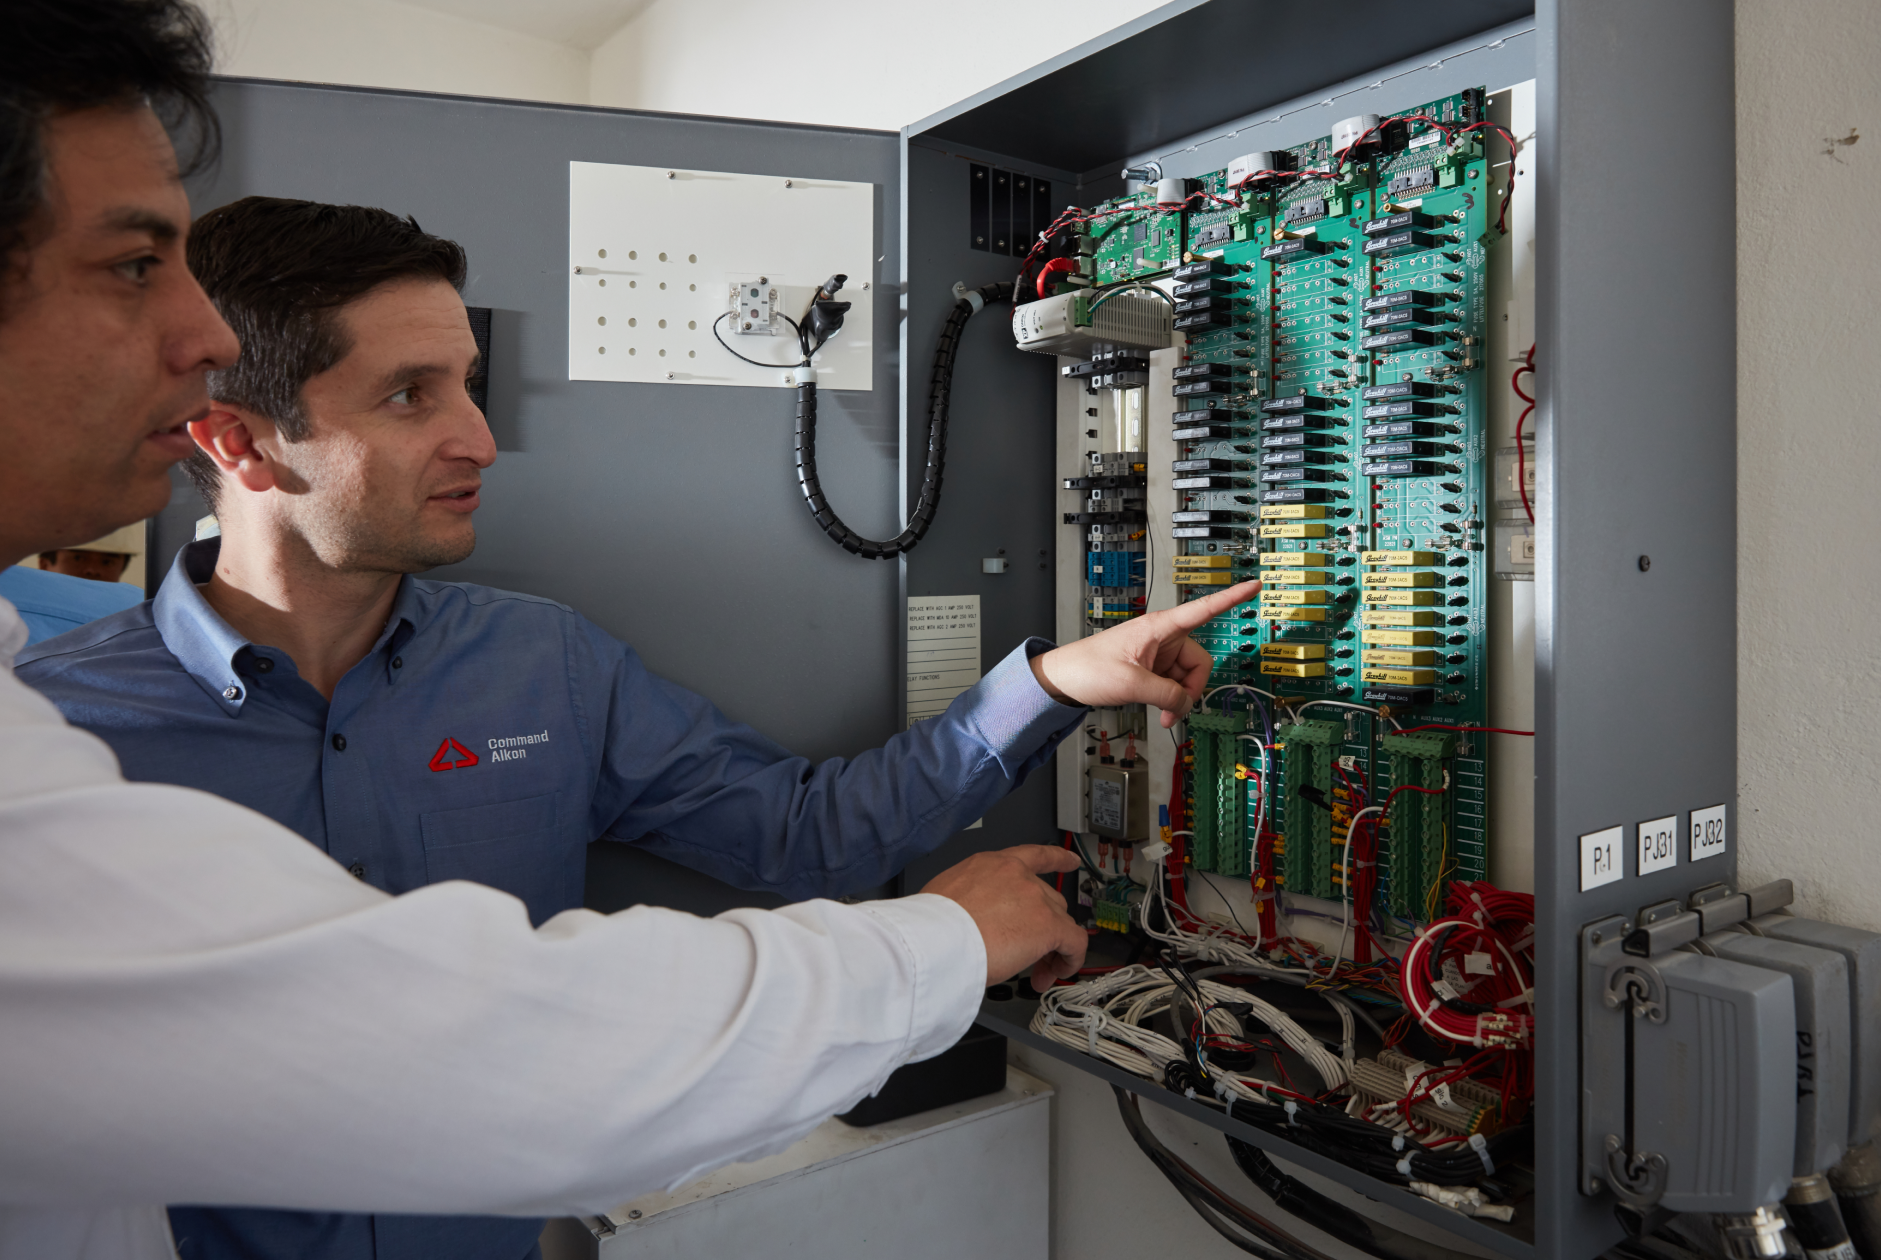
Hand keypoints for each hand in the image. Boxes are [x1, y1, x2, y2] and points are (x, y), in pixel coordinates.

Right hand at [920, 845, 1086, 988]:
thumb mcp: (949, 895)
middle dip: (1043, 927)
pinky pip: (1074, 943)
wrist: (935, 940)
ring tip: (1034, 972)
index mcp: (991, 865)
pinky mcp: (1048, 925)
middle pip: (1048, 899)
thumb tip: (975, 919)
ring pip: (1060, 923)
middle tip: (1027, 953)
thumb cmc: (931, 925)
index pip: (1032, 856)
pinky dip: (1070, 960)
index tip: (1069, 860)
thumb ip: (973, 899)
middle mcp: (1017, 875)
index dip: (1056, 859)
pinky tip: (1055, 972)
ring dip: (1051, 948)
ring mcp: (1035, 898)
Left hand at [1028, 580, 1259, 726]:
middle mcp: (1163, 638)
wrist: (1065, 680)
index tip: (1253, 584)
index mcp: (1159, 627)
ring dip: (1179, 698)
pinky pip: (1174, 685)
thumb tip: (1186, 703)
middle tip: (1174, 708)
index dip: (1230, 598)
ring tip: (1161, 712)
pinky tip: (1160, 709)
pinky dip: (1171, 700)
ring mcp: (1158, 655)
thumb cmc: (1088, 667)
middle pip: (1199, 661)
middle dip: (1191, 688)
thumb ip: (1166, 694)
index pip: (1202, 609)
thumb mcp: (1132, 684)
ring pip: (1188, 677)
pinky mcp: (1152, 670)